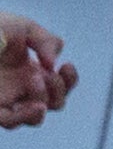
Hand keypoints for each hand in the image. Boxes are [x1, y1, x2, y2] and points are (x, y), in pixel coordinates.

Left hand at [0, 14, 71, 130]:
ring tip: (36, 81)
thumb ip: (46, 41)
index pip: (58, 85)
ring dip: (43, 102)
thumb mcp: (23, 27)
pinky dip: (26, 116)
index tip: (65, 65)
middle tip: (44, 73)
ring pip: (33, 118)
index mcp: (28, 70)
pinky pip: (10, 121)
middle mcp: (19, 87)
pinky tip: (36, 105)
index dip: (69, 80)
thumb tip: (52, 64)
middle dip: (58, 90)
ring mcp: (5, 98)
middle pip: (52, 104)